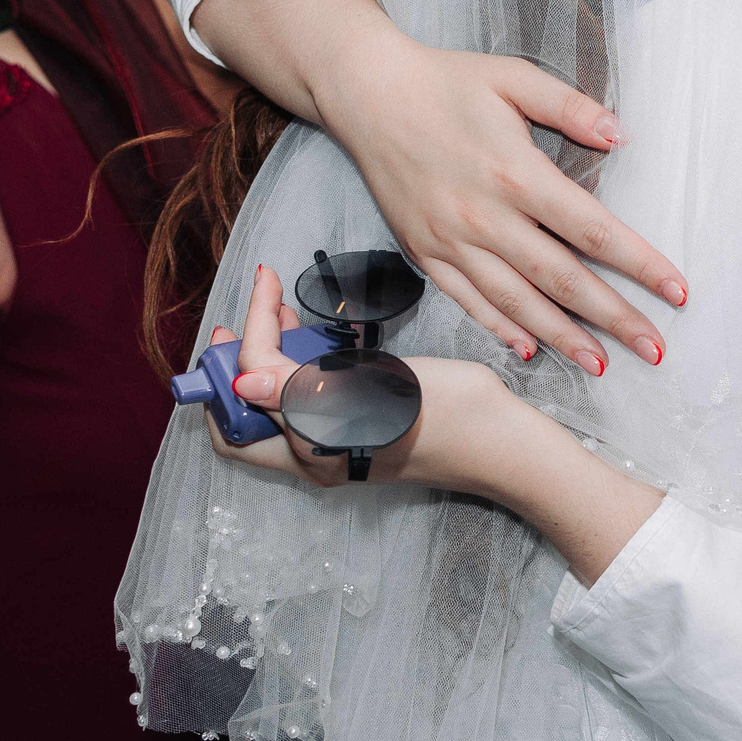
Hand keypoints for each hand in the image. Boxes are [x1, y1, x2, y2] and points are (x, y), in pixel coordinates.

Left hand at [206, 263, 543, 500]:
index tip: (267, 285)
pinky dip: (300, 367)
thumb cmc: (448, 415)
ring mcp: (333, 444)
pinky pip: (306, 400)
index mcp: (309, 452)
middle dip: (239, 358)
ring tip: (283, 313)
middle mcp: (312, 454)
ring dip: (269, 358)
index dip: (249, 336)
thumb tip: (239, 384)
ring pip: (274, 402)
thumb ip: (299, 389)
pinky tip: (316, 337)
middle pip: (243, 412)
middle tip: (254, 310)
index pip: (248, 389)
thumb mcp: (374, 392)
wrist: (502, 438)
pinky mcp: (355, 431)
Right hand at [316, 33, 685, 373]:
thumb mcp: (514, 78)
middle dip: (614, 318)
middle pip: (562, 279)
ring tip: (602, 365)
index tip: (676, 290)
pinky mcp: (425, 253)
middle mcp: (485, 217)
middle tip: (655, 350)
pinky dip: (502, 330)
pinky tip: (533, 351)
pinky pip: (469, 301)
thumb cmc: (447, 82)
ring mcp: (452, 241)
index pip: (593, 231)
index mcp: (517, 174)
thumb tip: (623, 137)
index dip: (639, 264)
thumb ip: (571, 108)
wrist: (367, 94)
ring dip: (564, 338)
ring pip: (517, 302)